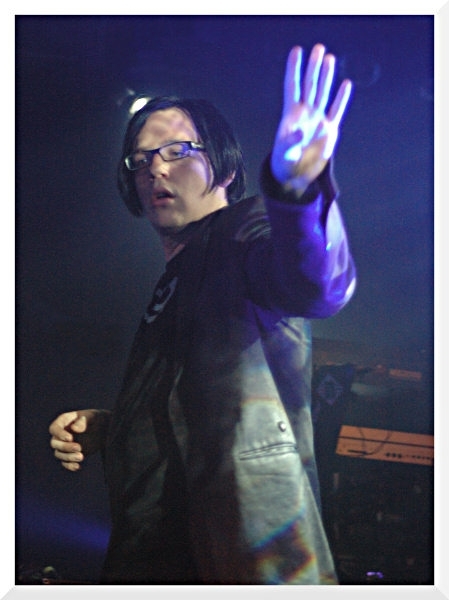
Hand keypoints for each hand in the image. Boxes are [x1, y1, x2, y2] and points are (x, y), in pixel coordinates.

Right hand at [49, 409, 110, 470]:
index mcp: (63, 421)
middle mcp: (60, 434)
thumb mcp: (93, 417)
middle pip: (55, 443)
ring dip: (68, 457)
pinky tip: (78, 466)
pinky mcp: (70, 454)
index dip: (59, 434)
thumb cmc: (97, 419)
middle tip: (79, 447)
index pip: (54, 428)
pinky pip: (65, 462)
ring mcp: (64, 445)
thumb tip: (74, 429)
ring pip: (59, 454)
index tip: (70, 438)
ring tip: (81, 457)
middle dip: (65, 447)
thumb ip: (84, 422)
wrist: (104, 429)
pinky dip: (70, 466)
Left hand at [271, 43, 352, 192]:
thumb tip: (300, 131)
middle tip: (318, 48)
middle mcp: (305, 114)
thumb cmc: (285, 164)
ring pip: (323, 93)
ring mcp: (317, 120)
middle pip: (310, 85)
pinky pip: (336, 111)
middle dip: (313, 67)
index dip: (293, 69)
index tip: (296, 51)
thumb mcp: (285, 154)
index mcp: (291, 116)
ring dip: (326, 77)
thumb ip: (291, 142)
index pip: (292, 87)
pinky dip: (341, 99)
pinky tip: (346, 84)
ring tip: (329, 58)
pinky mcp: (329, 131)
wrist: (296, 177)